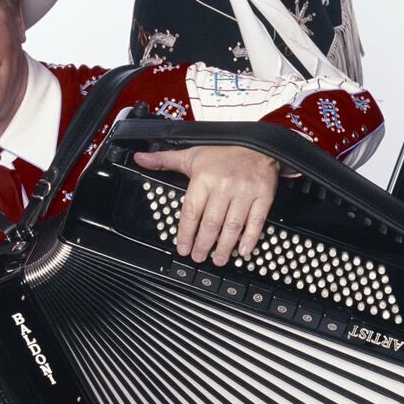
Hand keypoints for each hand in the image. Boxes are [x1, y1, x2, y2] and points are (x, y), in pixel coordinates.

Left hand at [134, 142, 279, 264]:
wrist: (259, 144)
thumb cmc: (224, 151)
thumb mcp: (192, 154)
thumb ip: (165, 159)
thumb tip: (141, 158)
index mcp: (205, 177)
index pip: (191, 212)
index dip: (185, 234)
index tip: (182, 248)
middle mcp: (224, 185)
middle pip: (211, 223)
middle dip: (203, 245)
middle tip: (198, 257)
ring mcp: (245, 192)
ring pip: (232, 226)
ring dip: (224, 247)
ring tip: (218, 259)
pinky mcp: (263, 195)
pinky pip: (256, 221)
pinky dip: (250, 239)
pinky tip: (243, 251)